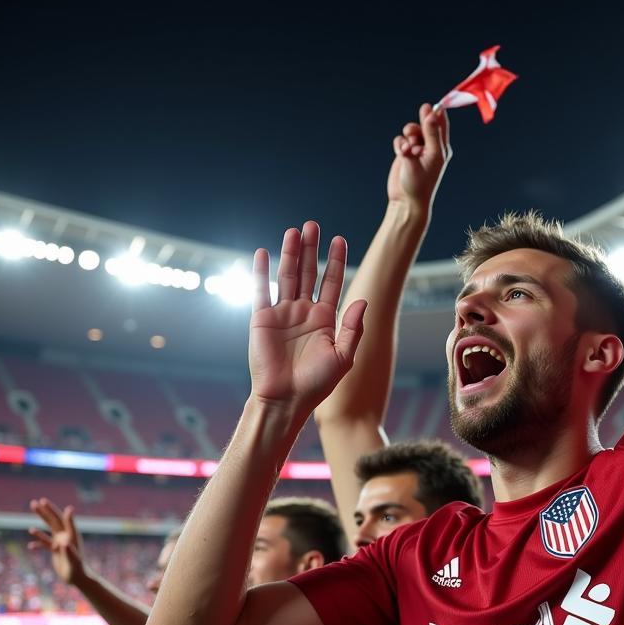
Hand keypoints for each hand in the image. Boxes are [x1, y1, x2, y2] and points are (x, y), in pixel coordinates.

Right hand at [28, 498, 85, 586]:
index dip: (57, 512)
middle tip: (35, 502)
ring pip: (49, 528)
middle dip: (45, 511)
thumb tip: (63, 543)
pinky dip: (38, 542)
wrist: (77, 578)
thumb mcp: (73, 560)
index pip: (64, 521)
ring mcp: (60, 543)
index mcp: (72, 537)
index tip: (47, 502)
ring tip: (33, 509)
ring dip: (41, 519)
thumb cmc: (77, 569)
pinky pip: (45, 543)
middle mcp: (66, 537)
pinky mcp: (55, 550)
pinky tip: (31, 545)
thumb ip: (69, 551)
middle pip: (54, 521)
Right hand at [249, 222, 365, 411]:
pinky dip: (262, 271)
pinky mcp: (262, 318)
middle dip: (312, 249)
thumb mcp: (343, 357)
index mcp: (326, 320)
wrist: (286, 399)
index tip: (340, 240)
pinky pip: (261, 290)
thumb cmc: (317, 384)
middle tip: (313, 225)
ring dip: (290, 253)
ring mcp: (283, 314)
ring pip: (287, 276)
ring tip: (294, 231)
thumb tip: (362, 300)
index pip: (333, 283)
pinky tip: (264, 252)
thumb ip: (353, 329)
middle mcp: (305, 312)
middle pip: (309, 272)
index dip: (336, 261)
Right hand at [386, 103, 450, 216]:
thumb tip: (433, 113)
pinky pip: (401, 140)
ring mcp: (416, 150)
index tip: (427, 106)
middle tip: (412, 131)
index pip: (441, 123)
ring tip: (407, 149)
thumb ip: (431, 134)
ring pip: (411, 131)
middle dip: (417, 125)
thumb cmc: (421, 183)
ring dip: (407, 136)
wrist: (405, 200)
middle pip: (424, 123)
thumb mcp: (430, 156)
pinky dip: (400, 144)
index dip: (435, 112)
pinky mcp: (404, 154)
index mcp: (441, 148)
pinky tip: (401, 153)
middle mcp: (430, 147)